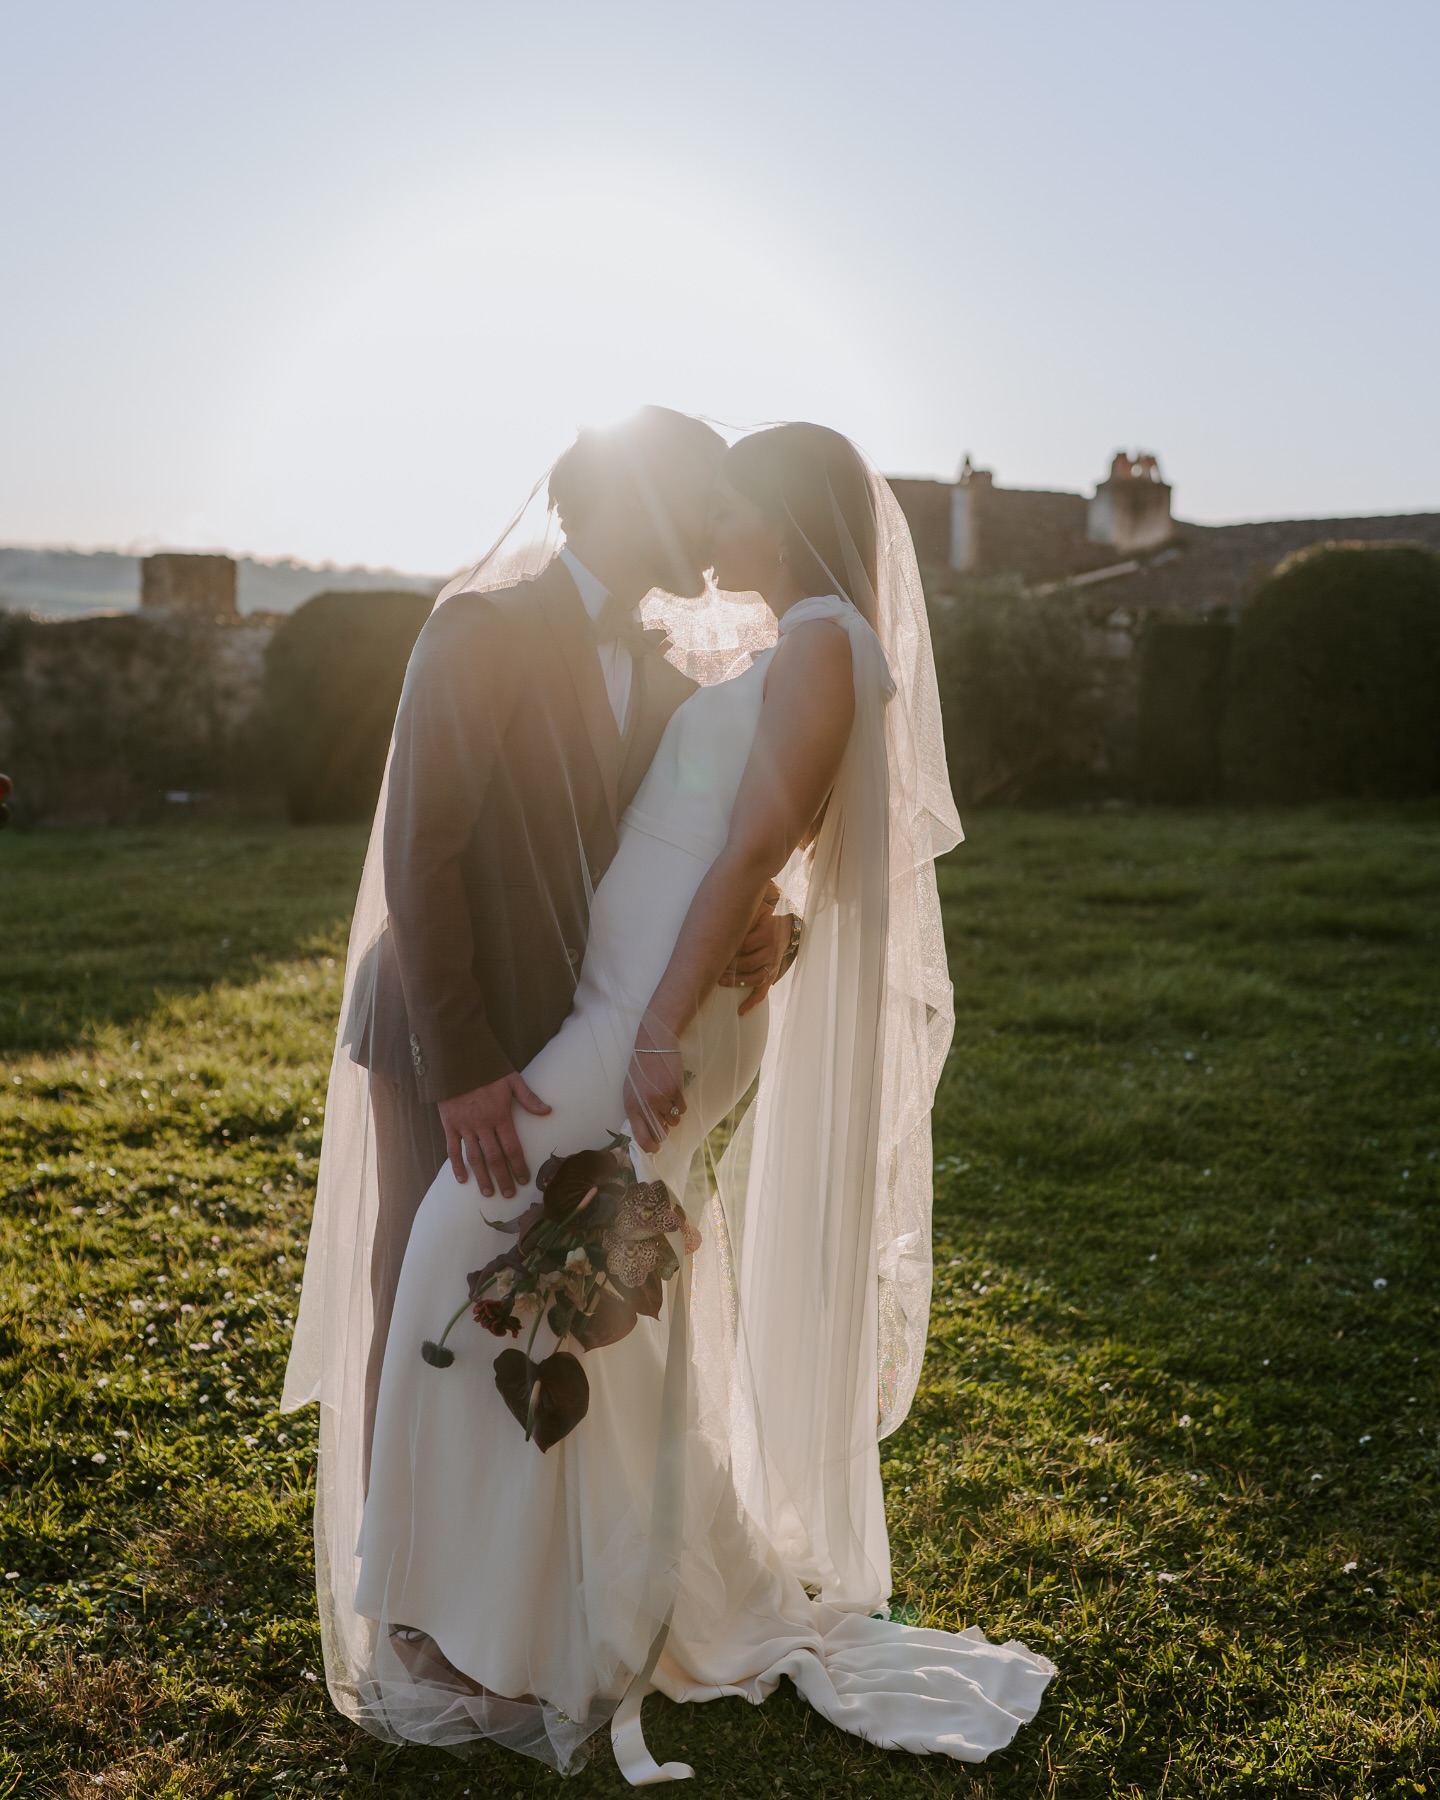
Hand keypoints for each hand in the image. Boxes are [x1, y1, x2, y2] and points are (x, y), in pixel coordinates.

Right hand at [438, 1073, 550, 1198]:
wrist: (456, 1061)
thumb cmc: (487, 1070)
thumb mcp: (512, 1080)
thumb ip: (529, 1098)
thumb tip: (548, 1111)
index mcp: (500, 1115)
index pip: (512, 1147)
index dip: (518, 1165)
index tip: (524, 1179)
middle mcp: (483, 1124)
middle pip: (495, 1158)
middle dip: (503, 1178)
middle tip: (508, 1194)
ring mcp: (465, 1126)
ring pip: (475, 1158)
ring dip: (482, 1177)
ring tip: (488, 1192)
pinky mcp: (450, 1125)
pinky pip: (453, 1149)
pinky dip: (457, 1165)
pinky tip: (462, 1179)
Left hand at [624, 1020, 686, 1154]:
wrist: (654, 1044)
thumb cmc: (642, 1069)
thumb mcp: (632, 1091)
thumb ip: (638, 1110)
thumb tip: (649, 1131)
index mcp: (631, 1106)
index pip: (640, 1137)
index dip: (650, 1146)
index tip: (656, 1148)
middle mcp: (645, 1105)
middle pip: (660, 1133)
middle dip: (664, 1131)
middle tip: (664, 1121)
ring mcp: (661, 1099)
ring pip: (674, 1121)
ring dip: (673, 1114)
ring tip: (667, 1097)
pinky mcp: (675, 1091)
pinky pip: (683, 1109)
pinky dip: (681, 1103)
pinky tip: (674, 1090)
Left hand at [718, 882, 789, 1016]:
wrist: (787, 927)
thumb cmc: (766, 918)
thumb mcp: (758, 910)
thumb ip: (745, 915)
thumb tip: (722, 915)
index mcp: (766, 934)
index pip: (745, 944)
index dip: (730, 949)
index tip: (714, 951)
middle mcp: (771, 951)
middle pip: (748, 962)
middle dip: (730, 967)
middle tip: (712, 968)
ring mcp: (772, 965)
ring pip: (755, 978)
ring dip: (737, 982)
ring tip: (720, 982)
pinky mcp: (771, 975)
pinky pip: (762, 992)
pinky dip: (752, 1002)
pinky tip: (741, 1011)